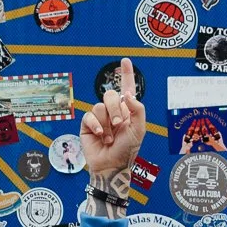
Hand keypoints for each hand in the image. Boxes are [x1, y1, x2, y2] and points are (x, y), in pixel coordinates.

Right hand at [80, 57, 145, 179]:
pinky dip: (96, 125)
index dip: (126, 74)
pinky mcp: (88, 124)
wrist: (112, 165)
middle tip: (118, 125)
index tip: (125, 60)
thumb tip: (126, 93)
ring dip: (106, 123)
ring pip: (99, 106)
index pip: (126, 88)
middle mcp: (112, 111)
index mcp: (127, 110)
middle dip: (115, 109)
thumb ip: (137, 109)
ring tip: (109, 137)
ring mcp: (100, 117)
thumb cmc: (127, 150)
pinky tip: (100, 136)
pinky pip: (89, 116)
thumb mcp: (139, 129)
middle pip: (109, 95)